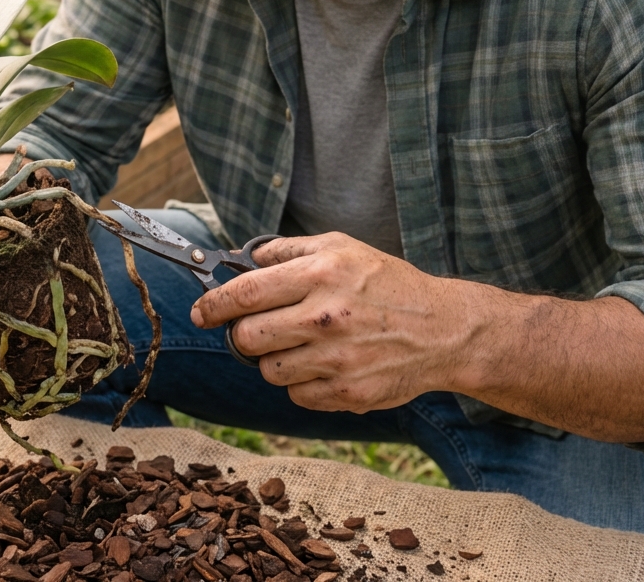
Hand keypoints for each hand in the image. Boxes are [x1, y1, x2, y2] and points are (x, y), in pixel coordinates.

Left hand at [190, 232, 465, 412]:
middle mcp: (326, 317)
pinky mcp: (348, 393)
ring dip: (274, 359)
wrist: (442, 330)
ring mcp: (337, 359)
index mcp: (321, 275)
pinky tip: (323, 364)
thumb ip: (289, 249)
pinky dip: (301, 383)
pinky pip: (297, 395)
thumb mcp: (342, 247)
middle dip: (242, 334)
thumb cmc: (387, 284)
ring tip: (300, 344)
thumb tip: (245, 259)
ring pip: (269, 370)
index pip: (246, 293)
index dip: (214, 304)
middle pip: (248, 337)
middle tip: (256, 329)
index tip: (201, 311)